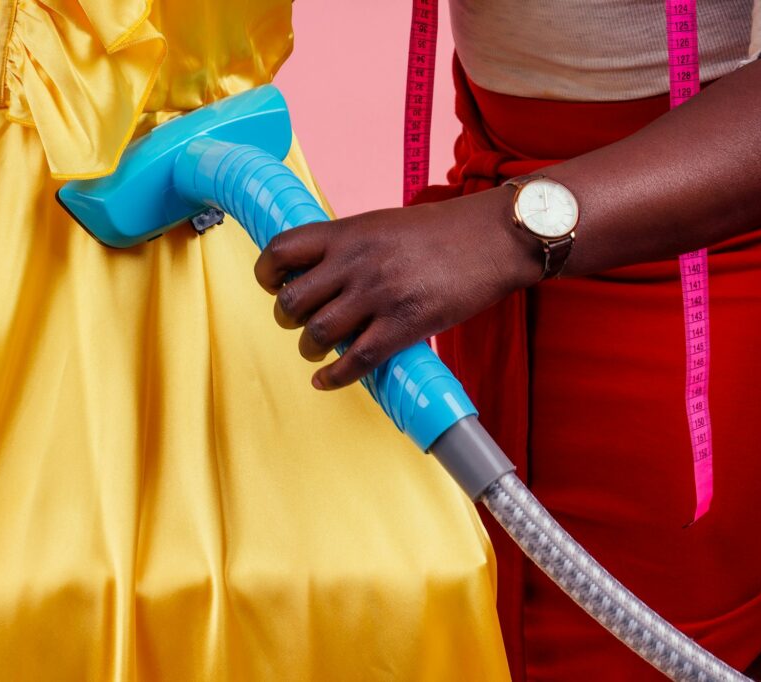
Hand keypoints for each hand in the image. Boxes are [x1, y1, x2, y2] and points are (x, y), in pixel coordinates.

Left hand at [254, 186, 542, 388]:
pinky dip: (335, 377)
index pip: (282, 250)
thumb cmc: (443, 231)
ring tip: (318, 350)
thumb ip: (350, 246)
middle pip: (292, 299)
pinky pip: (357, 360)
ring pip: (319, 333)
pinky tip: (327, 381)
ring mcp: (379, 294)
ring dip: (310, 348)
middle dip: (287, 318)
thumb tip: (321, 273)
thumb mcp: (384, 224)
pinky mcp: (404, 324)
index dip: (267, 273)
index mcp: (347, 232)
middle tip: (299, 323)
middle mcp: (355, 262)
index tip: (273, 285)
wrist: (493, 239)